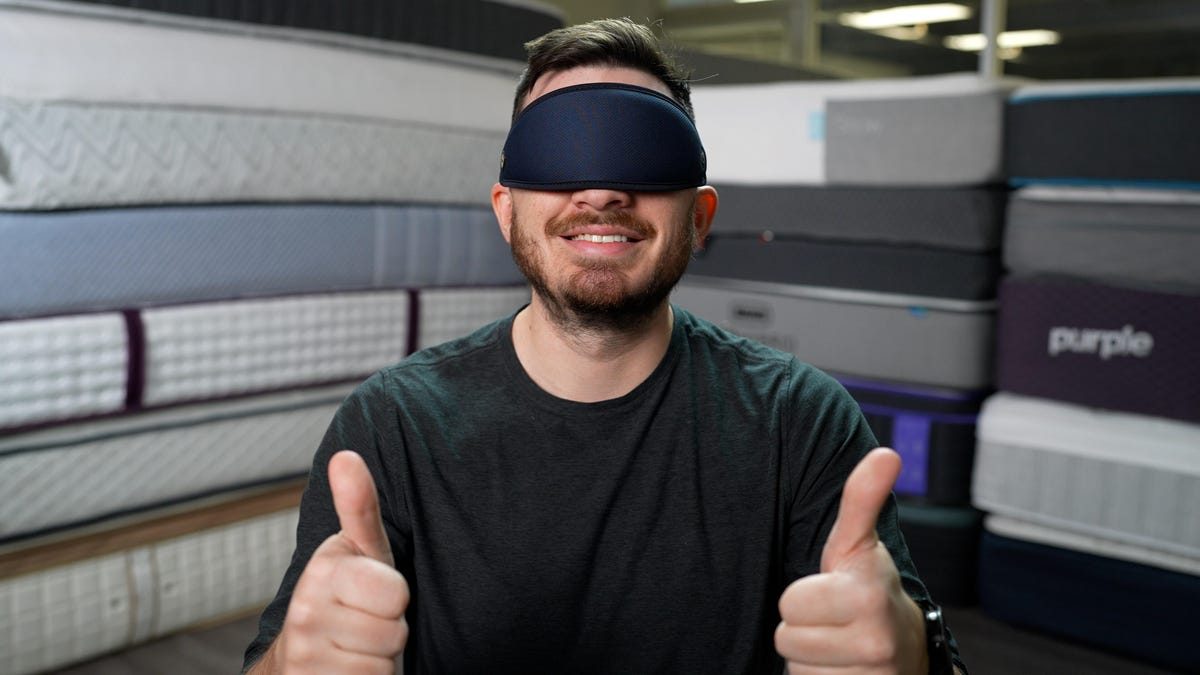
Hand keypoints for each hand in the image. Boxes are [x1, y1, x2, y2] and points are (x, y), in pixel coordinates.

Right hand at [275, 451, 409, 673]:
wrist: (297, 658)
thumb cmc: (345, 596)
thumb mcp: (358, 551)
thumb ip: (359, 507)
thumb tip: (346, 456)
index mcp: (321, 573)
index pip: (396, 595)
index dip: (396, 598)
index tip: (374, 591)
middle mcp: (304, 615)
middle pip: (394, 634)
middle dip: (389, 631)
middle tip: (367, 622)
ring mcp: (304, 658)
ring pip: (382, 667)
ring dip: (378, 661)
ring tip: (357, 646)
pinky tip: (347, 672)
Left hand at [775, 447, 926, 673]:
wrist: (907, 648)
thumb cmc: (870, 587)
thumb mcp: (860, 543)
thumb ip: (861, 497)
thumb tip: (885, 453)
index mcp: (866, 596)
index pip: (789, 603)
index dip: (801, 597)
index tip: (828, 592)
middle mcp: (874, 642)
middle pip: (787, 638)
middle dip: (803, 627)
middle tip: (831, 618)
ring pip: (797, 666)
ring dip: (810, 655)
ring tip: (836, 640)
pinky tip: (838, 664)